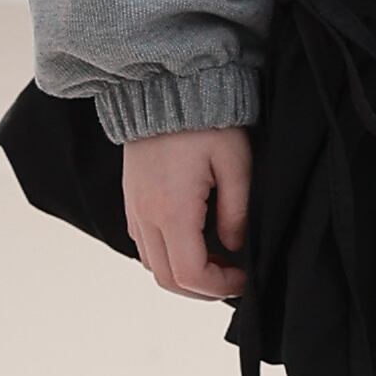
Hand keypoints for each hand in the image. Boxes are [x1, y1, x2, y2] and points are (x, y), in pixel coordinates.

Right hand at [124, 126, 251, 300]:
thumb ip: (237, 212)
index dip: (220, 287)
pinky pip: (145, 245)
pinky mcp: (131, 200)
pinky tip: (195, 240)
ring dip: (184, 274)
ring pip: (153, 266)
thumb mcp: (235, 163)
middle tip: (233, 276)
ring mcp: (134, 209)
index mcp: (172, 210)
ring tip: (217, 259)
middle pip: (166, 280)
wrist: (162, 87)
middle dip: (202, 289)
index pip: (190, 274)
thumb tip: (234, 246)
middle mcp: (146, 216)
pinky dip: (168, 255)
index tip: (244, 277)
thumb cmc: (204, 120)